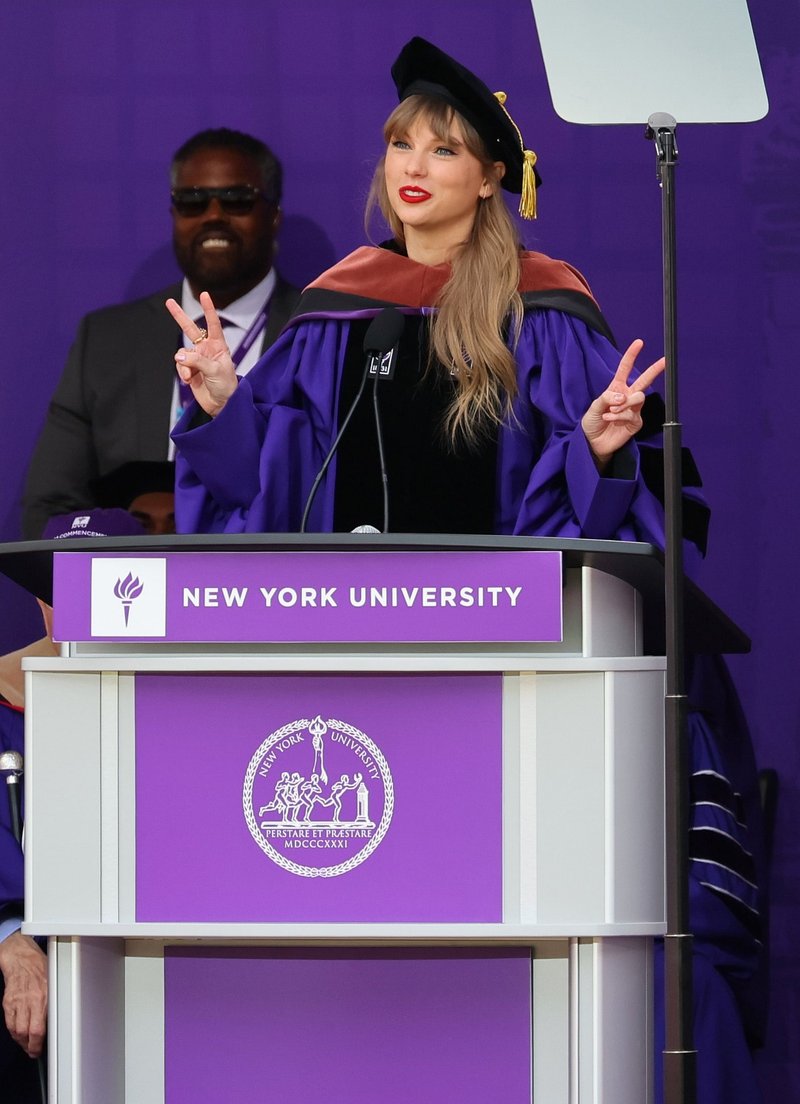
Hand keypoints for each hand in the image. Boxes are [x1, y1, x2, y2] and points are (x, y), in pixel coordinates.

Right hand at [0, 931, 46, 1057]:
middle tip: (33, 1051)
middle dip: (29, 1046)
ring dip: (21, 1041)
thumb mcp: (54, 982)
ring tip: (27, 1044)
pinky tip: (18, 1033)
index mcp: (44, 996)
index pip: (38, 1028)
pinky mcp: (7, 1002)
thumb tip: (56, 1021)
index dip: (38, 1044)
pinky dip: (14, 1031)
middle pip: (26, 1032)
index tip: (39, 1050)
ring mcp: (16, 1002)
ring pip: (16, 1030)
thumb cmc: (40, 968)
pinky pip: (9, 1023)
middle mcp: (29, 1000)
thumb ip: (53, 1002)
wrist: (21, 958)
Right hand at [165, 291, 237, 416]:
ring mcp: (197, 360)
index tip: (204, 294)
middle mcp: (206, 350)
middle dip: (179, 316)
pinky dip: (182, 372)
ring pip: (182, 354)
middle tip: (169, 302)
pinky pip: (180, 365)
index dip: (209, 309)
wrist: (222, 405)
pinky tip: (188, 380)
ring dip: (183, 365)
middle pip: (191, 329)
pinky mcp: (189, 370)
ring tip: (189, 376)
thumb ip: (197, 361)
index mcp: (218, 346)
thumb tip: (179, 355)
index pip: (213, 324)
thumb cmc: (227, 386)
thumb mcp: (216, 371)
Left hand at [581, 340, 664, 467]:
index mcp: (616, 388)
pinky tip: (611, 420)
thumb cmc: (592, 423)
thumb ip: (607, 398)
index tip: (639, 342)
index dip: (631, 355)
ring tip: (611, 411)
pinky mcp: (636, 422)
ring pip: (638, 398)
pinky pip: (632, 414)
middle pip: (644, 380)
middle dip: (655, 369)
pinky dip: (620, 416)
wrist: (592, 442)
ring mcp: (633, 409)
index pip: (625, 369)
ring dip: (623, 404)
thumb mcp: (594, 407)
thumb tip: (622, 396)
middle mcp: (627, 397)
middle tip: (665, 360)